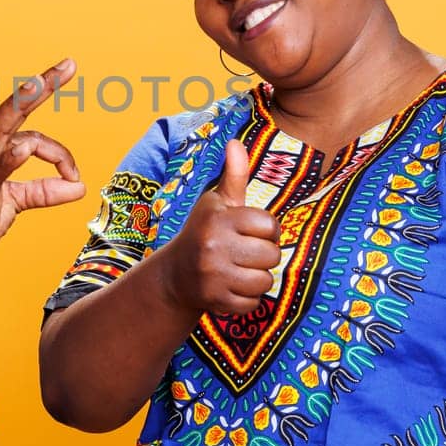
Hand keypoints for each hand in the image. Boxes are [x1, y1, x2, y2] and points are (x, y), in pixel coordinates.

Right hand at [0, 58, 85, 275]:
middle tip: (70, 63)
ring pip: (3, 127)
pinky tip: (23, 149)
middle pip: (14, 111)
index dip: (60, 156)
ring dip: (25, 102)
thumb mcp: (14, 202)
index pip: (34, 138)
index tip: (74, 177)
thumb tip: (80, 187)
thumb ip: (44, 191)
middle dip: (42, 85)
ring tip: (45, 80)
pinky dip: (9, 159)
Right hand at [159, 139, 279, 314]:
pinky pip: (253, 303)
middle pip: (271, 255)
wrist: (174, 276)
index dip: (266, 230)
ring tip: (239, 271)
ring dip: (257, 278)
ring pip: (265, 281)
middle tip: (244, 254)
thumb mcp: (216, 203)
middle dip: (263, 256)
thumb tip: (235, 142)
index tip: (251, 232)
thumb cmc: (204, 233)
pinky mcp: (215, 301)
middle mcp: (213, 245)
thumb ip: (233, 175)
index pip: (269, 225)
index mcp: (217, 218)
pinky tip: (231, 288)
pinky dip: (247, 299)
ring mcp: (213, 275)